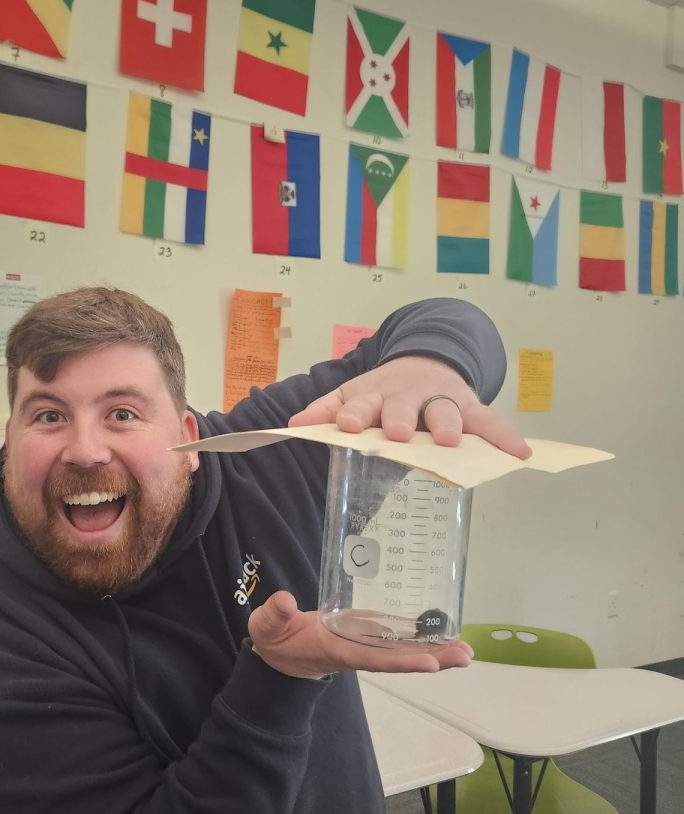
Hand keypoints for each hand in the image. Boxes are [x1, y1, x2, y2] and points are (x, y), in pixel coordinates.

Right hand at [249, 591, 474, 679]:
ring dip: (436, 652)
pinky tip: (445, 635)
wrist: (278, 654)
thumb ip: (274, 615)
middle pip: (400, 658)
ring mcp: (365, 644)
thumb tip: (286, 602)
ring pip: (404, 650)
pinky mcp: (367, 633)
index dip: (403, 661)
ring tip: (467, 650)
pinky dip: (421, 638)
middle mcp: (358, 651)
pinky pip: (397, 638)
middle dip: (433, 659)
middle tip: (467, 656)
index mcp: (337, 650)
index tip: (431, 664)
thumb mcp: (267, 627)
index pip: (374, 658)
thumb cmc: (274, 639)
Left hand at [289, 355, 529, 458]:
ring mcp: (441, 400)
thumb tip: (293, 426)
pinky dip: (505, 437)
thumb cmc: (382, 393)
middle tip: (398, 434)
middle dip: (401, 419)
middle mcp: (409, 396)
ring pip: (446, 412)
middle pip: (404, 407)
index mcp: (375, 396)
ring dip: (448, 425)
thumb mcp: (352, 395)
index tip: (349, 427)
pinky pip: (490, 422)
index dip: (355, 415)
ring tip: (451, 442)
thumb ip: (326, 412)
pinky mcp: (471, 406)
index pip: (361, 405)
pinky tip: (520, 452)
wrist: (424, 360)